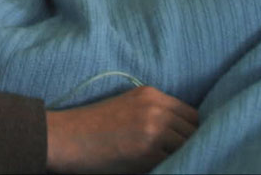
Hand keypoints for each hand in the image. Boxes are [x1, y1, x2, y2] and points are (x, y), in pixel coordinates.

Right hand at [46, 84, 198, 172]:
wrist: (66, 138)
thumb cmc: (92, 126)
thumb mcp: (127, 107)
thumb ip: (155, 114)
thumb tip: (181, 134)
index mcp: (152, 94)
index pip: (192, 115)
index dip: (192, 131)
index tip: (188, 143)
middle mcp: (156, 108)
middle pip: (193, 131)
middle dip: (190, 144)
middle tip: (181, 156)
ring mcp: (154, 128)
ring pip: (187, 147)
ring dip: (181, 156)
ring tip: (169, 162)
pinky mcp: (149, 151)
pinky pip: (173, 162)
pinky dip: (169, 166)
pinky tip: (156, 167)